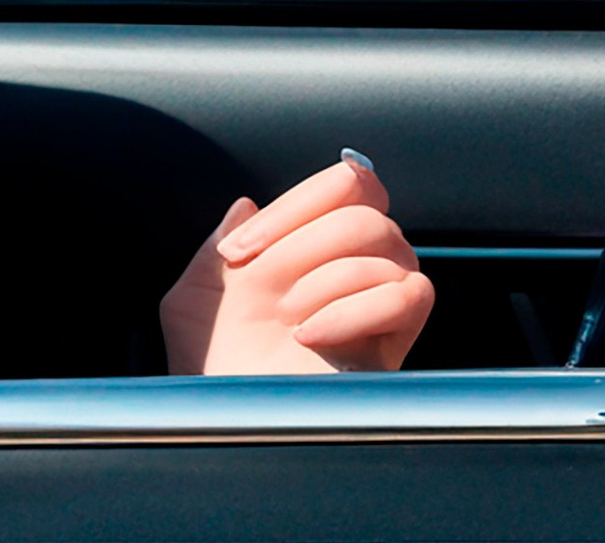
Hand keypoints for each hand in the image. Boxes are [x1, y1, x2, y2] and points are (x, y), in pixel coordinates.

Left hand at [160, 155, 434, 373]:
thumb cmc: (208, 363)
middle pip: (364, 211)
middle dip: (299, 243)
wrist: (225, 419)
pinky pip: (408, 293)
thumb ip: (218, 243)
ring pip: (386, 246)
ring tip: (286, 320)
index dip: (297, 203)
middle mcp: (351, 269)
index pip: (344, 185)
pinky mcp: (396, 343)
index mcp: (307, 249)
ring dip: (321, 280)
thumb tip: (247, 204)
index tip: (239, 250)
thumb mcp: (196, 293)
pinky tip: (311, 335)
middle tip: (259, 285)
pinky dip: (354, 309)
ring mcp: (378, 305)